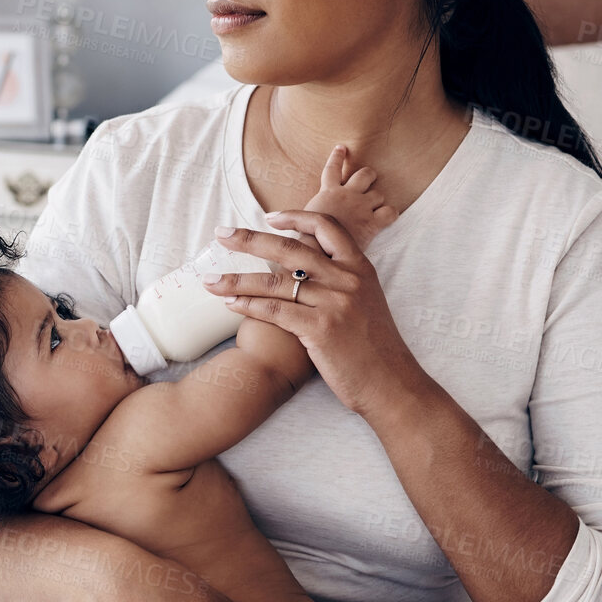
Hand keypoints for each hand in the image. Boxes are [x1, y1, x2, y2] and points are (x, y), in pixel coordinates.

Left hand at [200, 213, 431, 422]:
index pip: (326, 227)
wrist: (392, 384)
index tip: (269, 217)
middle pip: (289, 248)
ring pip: (274, 282)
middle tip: (220, 234)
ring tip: (209, 280)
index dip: (295, 218)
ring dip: (236, 280)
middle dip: (249, 239)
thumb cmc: (375, 349)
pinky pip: (274, 311)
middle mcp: (347, 279)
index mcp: (360, 268)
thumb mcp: (366, 303)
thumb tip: (307, 271)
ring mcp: (334, 303)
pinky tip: (229, 304)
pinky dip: (247, 305)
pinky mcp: (321, 329)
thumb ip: (341, 282)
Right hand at [297, 143, 397, 253]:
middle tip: (367, 178)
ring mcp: (362, 208)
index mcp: (328, 192)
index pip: (333, 168)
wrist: (319, 254)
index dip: (337, 157)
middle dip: (367, 176)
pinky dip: (390, 214)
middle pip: (365, 174)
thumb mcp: (295, 222)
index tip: (342, 147)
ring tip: (374, 203)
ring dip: (377, 198)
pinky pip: (390, 212)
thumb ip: (294, 216)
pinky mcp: (373, 223)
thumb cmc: (304, 240)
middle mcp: (347, 195)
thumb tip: (269, 219)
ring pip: (379, 193)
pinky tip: (386, 218)